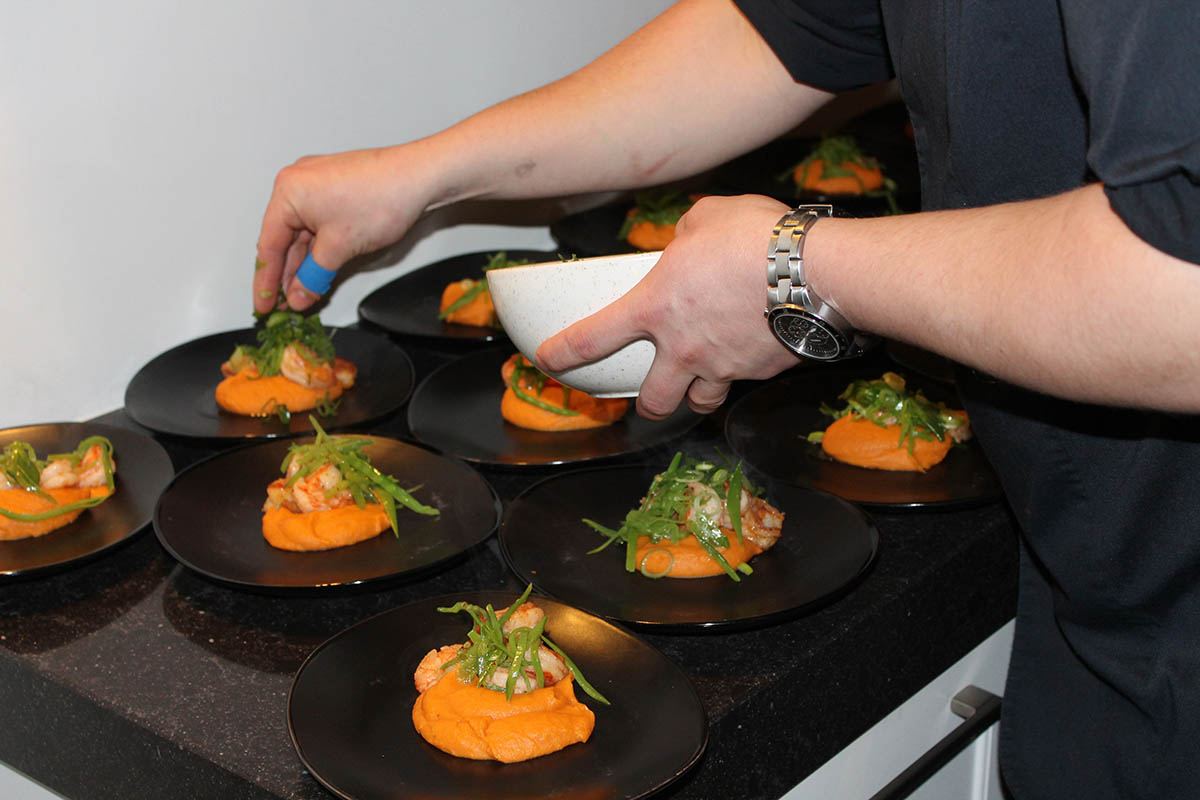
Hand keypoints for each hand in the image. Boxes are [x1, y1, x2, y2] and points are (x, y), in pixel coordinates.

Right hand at [253, 145, 433, 313]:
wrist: (419, 177)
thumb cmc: (381, 198)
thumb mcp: (339, 247)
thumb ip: (313, 275)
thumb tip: (298, 295)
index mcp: (288, 192)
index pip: (268, 245)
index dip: (265, 281)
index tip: (262, 305)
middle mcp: (297, 184)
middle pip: (283, 239)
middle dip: (285, 275)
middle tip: (281, 305)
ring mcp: (317, 185)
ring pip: (302, 234)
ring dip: (303, 265)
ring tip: (301, 295)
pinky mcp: (336, 190)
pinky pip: (318, 225)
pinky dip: (318, 250)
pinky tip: (318, 272)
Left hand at [536, 194, 802, 417]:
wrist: (814, 271)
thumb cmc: (755, 238)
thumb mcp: (706, 217)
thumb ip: (686, 233)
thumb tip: (688, 238)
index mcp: (656, 307)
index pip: (593, 339)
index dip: (563, 354)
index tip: (547, 361)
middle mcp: (685, 347)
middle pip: (653, 401)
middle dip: (648, 402)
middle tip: (651, 392)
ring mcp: (725, 366)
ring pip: (700, 402)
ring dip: (696, 395)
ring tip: (703, 378)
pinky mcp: (763, 371)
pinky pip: (745, 379)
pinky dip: (744, 370)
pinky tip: (756, 345)